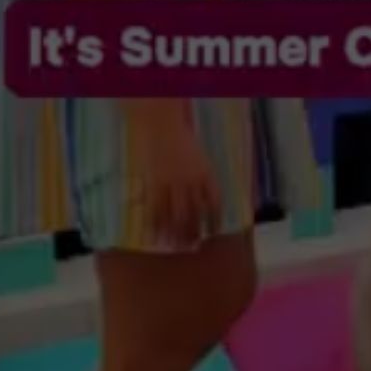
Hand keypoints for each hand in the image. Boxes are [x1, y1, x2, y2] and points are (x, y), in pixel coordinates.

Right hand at [130, 104, 222, 247]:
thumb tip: (204, 200)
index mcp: (205, 173)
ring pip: (176, 214)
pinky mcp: (155, 182)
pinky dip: (156, 222)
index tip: (213, 231)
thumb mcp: (199, 158)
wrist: (161, 125)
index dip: (214, 219)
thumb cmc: (182, 139)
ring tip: (175, 244)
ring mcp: (172, 182)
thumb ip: (202, 178)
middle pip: (195, 212)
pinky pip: (156, 207)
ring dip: (176, 231)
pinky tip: (156, 233)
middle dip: (194, 230)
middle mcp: (191, 180)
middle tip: (193, 244)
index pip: (214, 201)